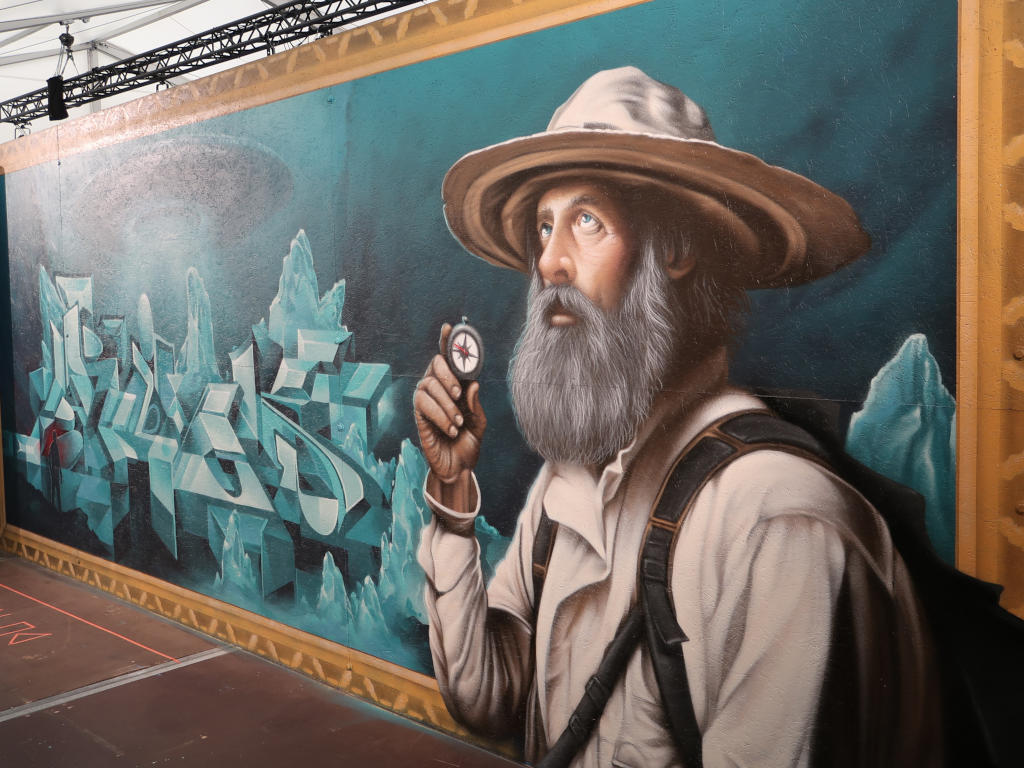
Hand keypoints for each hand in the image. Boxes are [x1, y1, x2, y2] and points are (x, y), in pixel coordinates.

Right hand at [414, 324, 486, 502]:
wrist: (459, 468)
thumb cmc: (469, 443)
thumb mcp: (479, 423)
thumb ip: (476, 404)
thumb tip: (474, 384)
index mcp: (456, 387)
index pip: (450, 360)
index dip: (448, 342)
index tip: (450, 326)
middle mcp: (439, 390)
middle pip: (435, 364)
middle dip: (447, 375)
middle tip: (459, 393)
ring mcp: (427, 402)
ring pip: (428, 385)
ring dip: (446, 403)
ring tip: (458, 422)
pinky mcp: (419, 417)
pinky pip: (424, 405)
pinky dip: (440, 415)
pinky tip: (451, 428)